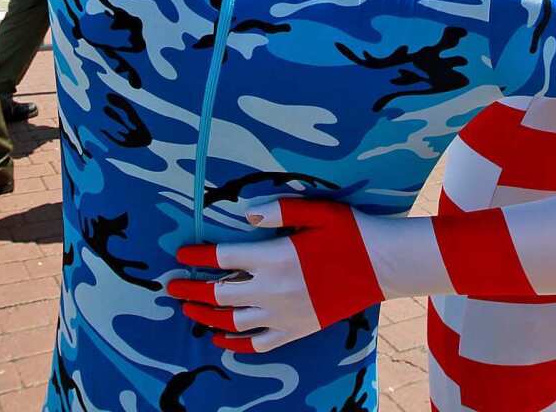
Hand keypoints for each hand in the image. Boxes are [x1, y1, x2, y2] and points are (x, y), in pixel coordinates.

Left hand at [168, 199, 386, 352]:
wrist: (384, 266)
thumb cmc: (349, 233)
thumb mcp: (314, 212)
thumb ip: (277, 212)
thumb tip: (243, 215)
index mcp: (274, 257)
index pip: (222, 257)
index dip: (197, 256)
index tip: (181, 253)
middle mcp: (273, 289)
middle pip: (219, 293)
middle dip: (190, 289)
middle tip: (171, 286)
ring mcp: (285, 314)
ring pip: (233, 320)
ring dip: (206, 315)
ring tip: (188, 309)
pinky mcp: (298, 329)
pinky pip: (259, 343)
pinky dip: (236, 343)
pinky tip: (222, 339)